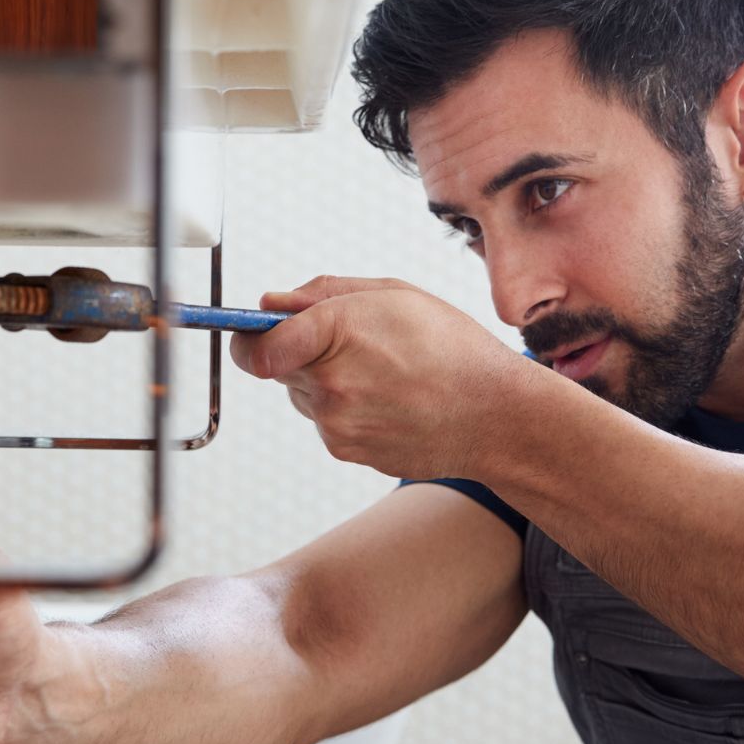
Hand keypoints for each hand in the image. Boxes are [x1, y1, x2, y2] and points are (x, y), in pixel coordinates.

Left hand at [227, 275, 534, 478]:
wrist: (495, 416)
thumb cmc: (454, 349)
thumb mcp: (394, 295)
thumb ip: (323, 294)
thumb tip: (271, 303)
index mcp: (338, 332)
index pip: (255, 346)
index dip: (247, 337)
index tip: (250, 331)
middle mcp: (330, 384)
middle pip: (277, 366)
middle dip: (300, 351)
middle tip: (352, 344)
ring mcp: (336, 424)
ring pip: (302, 394)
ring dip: (325, 381)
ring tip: (383, 373)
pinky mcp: (346, 450)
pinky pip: (327, 421)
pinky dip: (346, 409)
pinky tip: (388, 400)